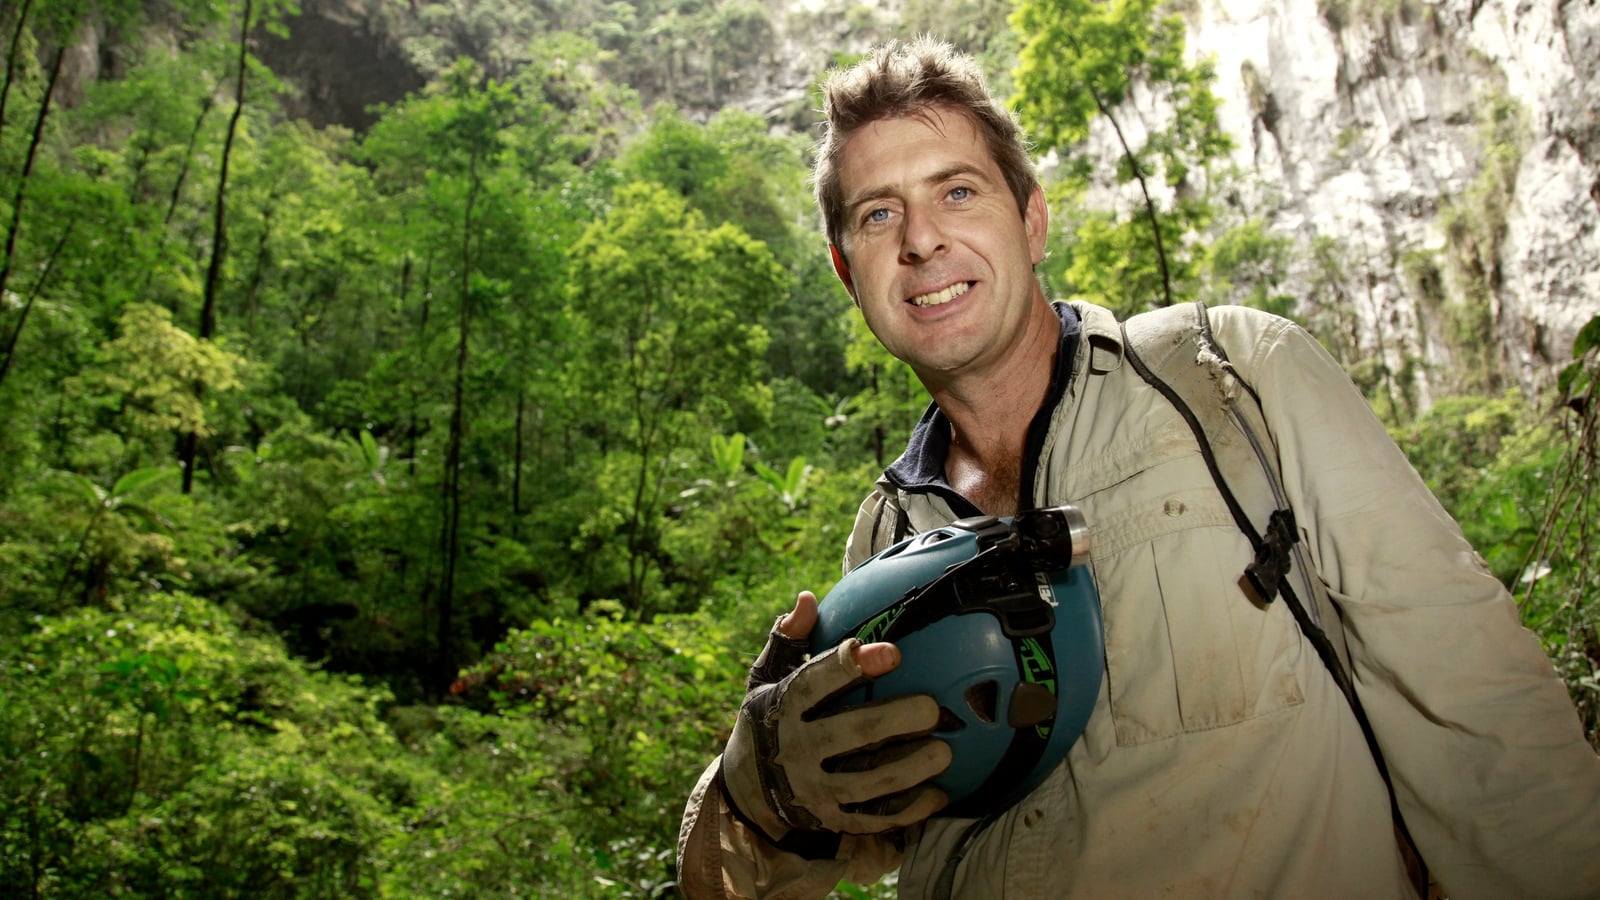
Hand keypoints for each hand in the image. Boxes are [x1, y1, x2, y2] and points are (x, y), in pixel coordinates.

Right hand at [720, 592, 951, 840]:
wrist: (745, 790)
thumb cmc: (767, 719)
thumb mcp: (765, 678)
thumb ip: (789, 640)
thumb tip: (808, 599)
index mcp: (782, 707)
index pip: (816, 683)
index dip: (851, 666)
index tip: (892, 652)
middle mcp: (796, 749)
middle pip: (852, 733)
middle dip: (895, 719)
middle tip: (932, 707)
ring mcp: (813, 788)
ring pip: (869, 780)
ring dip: (910, 768)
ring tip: (944, 752)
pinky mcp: (829, 818)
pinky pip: (873, 817)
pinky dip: (908, 809)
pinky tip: (937, 794)